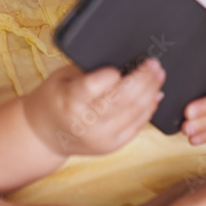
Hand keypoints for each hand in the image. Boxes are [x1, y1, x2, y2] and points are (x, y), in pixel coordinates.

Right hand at [23, 59, 165, 157]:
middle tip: (154, 64)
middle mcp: (86, 122)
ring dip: (151, 92)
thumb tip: (123, 59)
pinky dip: (148, 109)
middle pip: (122, 99)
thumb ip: (89, 70)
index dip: (111, 74)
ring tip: (159, 75)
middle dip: (143, 79)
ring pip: (134, 113)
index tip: (122, 64)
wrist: (46, 134)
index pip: (94, 86)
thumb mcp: (63, 77)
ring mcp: (101, 137)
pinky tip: (155, 95)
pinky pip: (137, 127)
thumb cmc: (55, 98)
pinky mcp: (112, 146)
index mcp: (69, 100)